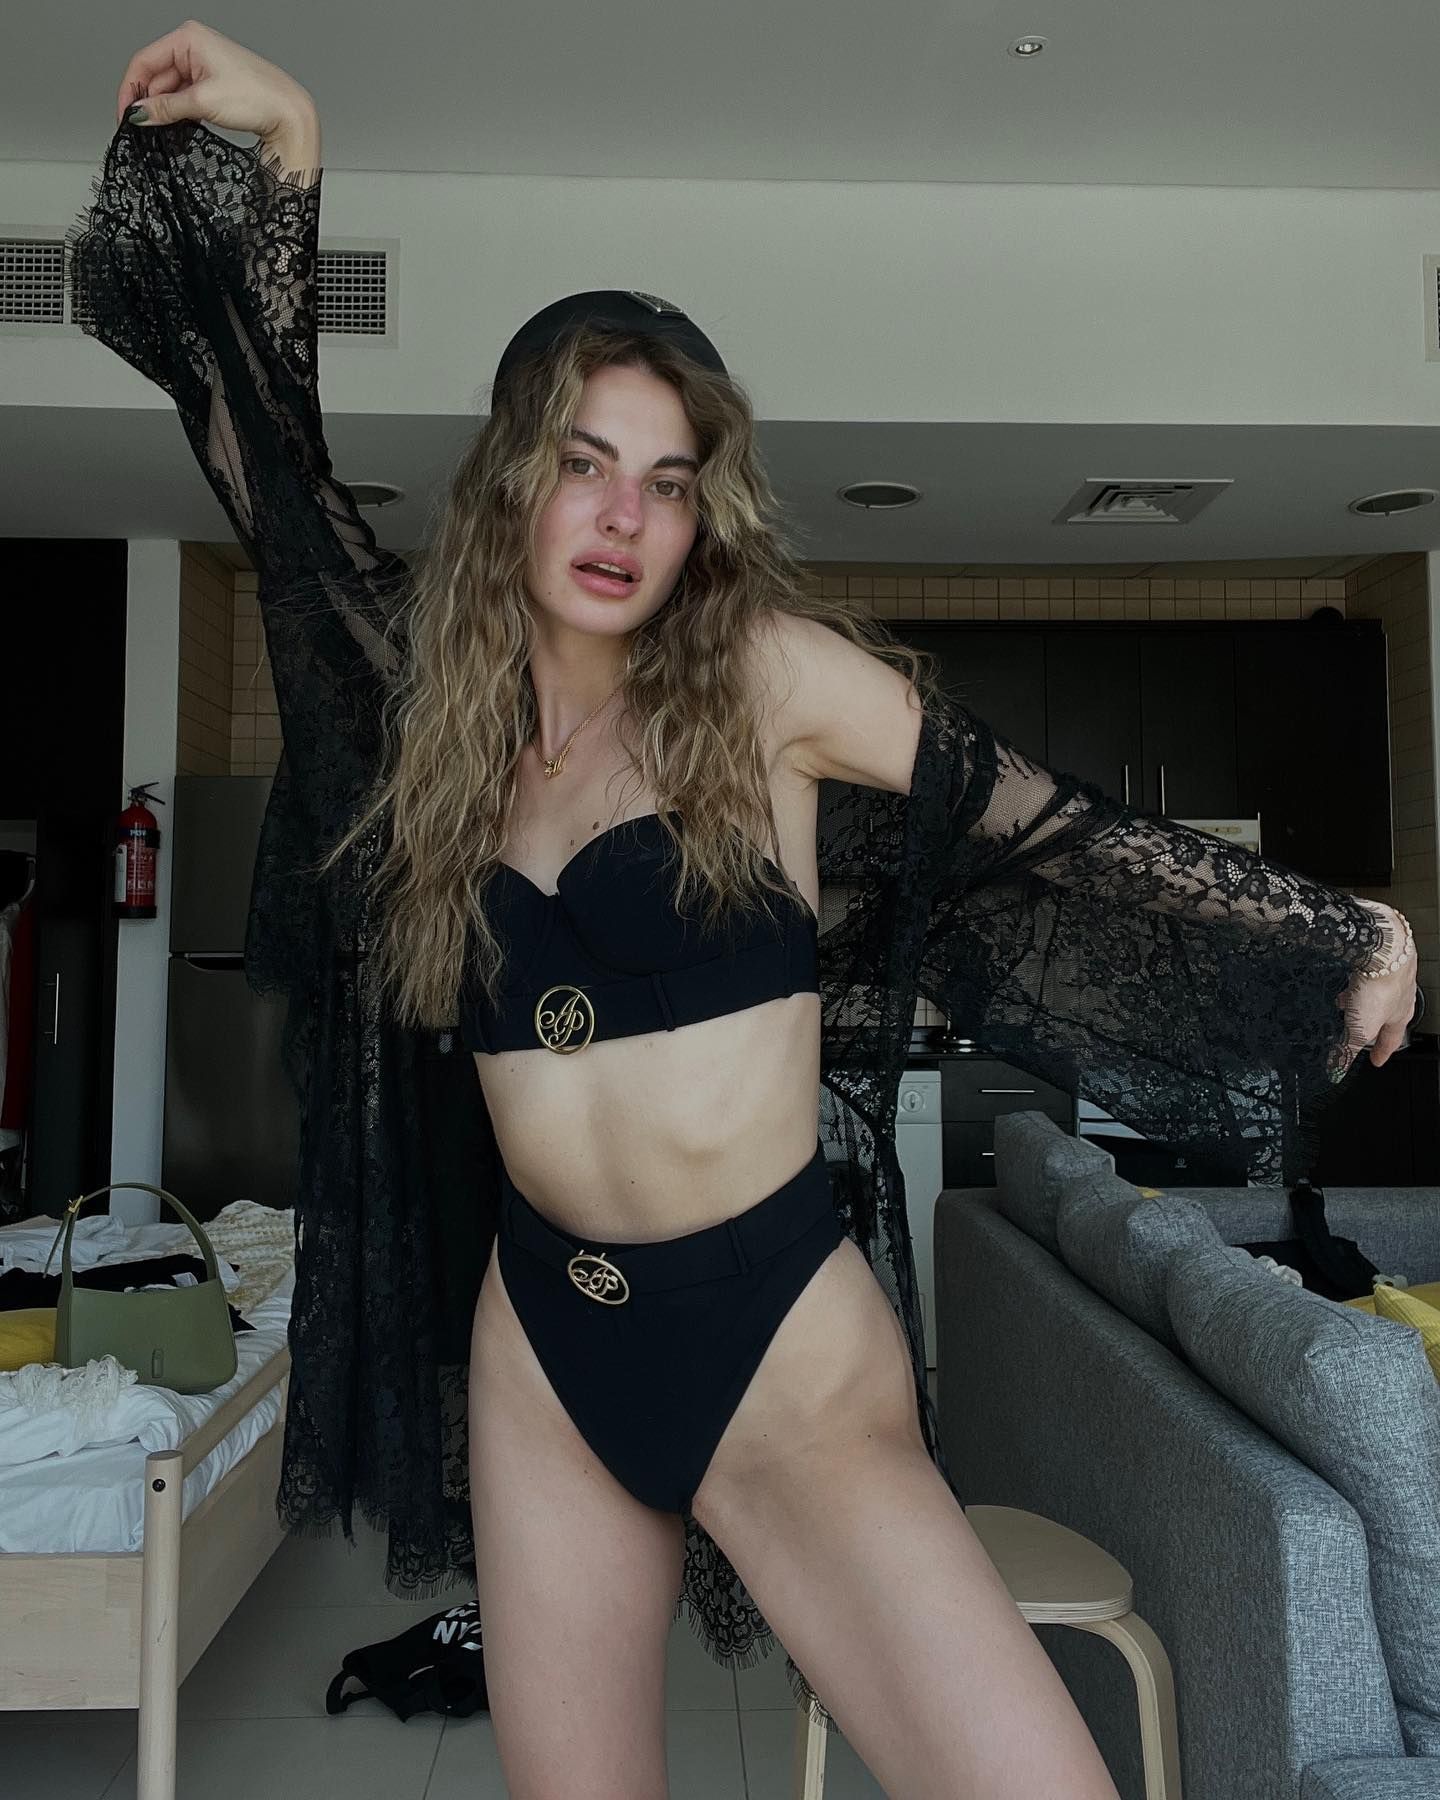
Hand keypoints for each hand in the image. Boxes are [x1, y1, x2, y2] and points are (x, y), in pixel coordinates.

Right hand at [115, 19, 314, 145]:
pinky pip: (186, 98)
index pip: (144, 62)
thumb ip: (165, 109)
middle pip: (156, 78)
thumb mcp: (202, 102)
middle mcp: (194, 46)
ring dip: (166, 112)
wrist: (290, 114)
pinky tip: (181, 128)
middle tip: (145, 132)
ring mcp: (204, 65)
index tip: (125, 118)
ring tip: (168, 132)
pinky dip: (180, 114)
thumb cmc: (257, 97)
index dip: (130, 91)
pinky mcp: (213, 83)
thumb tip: (139, 115)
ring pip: (171, 91)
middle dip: (150, 104)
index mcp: (188, 38)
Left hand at [1334, 954, 1418, 1077]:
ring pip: (1375, 995)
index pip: (1391, 1042)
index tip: (1376, 1061)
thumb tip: (1336, 1070)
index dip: (1381, 1053)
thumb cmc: (1380, 990)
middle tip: (1357, 1030)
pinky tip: (1347, 981)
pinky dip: (1357, 983)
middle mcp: (1399, 998)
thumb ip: (1346, 1050)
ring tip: (1344, 1003)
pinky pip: (1367, 977)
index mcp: (1399, 1018)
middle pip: (1383, 1016)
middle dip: (1368, 1024)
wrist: (1384, 954)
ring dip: (1360, 1001)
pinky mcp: (1379, 961)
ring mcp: (1390, 978)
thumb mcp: (1358, 1029)